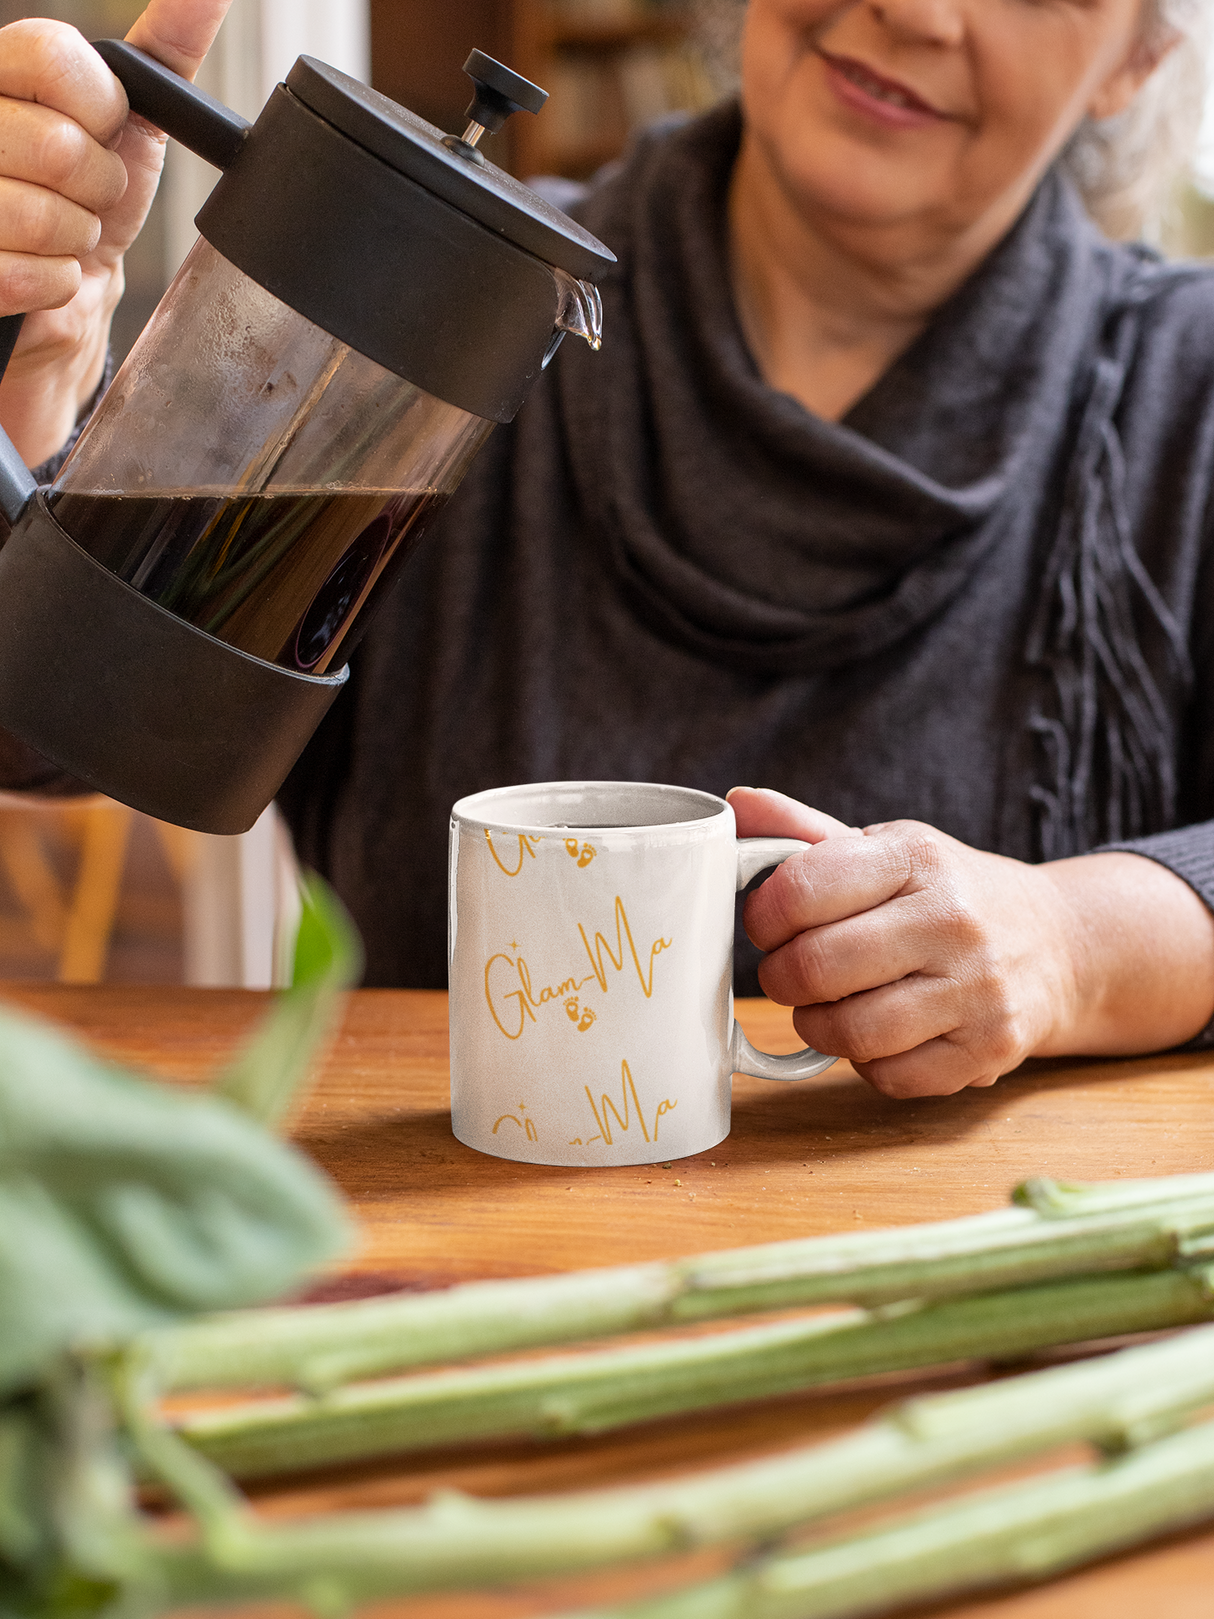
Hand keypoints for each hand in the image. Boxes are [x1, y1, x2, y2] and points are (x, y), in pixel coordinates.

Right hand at [0, 1, 232, 465]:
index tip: (104, 132)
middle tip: (87, 198)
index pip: (47, 54)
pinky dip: (59, 285)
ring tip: (66, 237)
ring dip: (79, 240)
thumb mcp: (136, 122)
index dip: (98, 107)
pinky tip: (46, 276)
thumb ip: (165, 54)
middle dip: (99, 187)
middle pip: (56, 144)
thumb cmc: (95, 202)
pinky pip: (34, 276)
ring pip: (46, 216)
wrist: (72, 294)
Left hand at [728, 786, 1213, 1097]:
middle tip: (787, 974)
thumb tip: (735, 805)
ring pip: (851, 1032)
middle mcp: (953, 919)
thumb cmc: (944, 895)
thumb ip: (804, 833)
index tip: (767, 925)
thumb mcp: (886, 850)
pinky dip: (867, 1064)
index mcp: (916, 856)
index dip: (763, 917)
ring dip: (817, 1026)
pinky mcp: (989, 1049)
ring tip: (826, 1006)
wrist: (1055, 942)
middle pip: (817, 968)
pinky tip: (879, 1034)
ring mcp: (978, 988)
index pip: (802, 890)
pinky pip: (890, 1077)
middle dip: (781, 978)